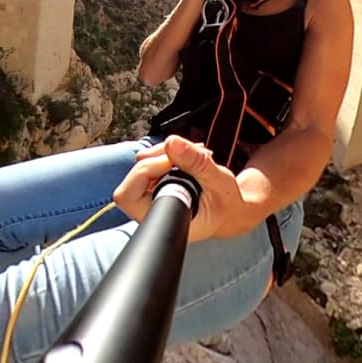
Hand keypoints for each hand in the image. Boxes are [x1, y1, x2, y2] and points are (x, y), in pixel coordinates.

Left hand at [113, 135, 244, 242]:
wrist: (232, 209)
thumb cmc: (226, 204)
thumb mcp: (219, 182)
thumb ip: (197, 163)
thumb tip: (171, 142)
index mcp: (164, 220)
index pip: (129, 197)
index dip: (146, 172)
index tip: (172, 164)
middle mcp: (153, 210)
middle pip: (132, 175)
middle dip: (158, 157)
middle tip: (186, 155)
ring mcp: (152, 196)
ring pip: (142, 162)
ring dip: (166, 153)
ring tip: (194, 156)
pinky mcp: (156, 184)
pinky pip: (151, 159)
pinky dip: (169, 153)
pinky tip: (189, 158)